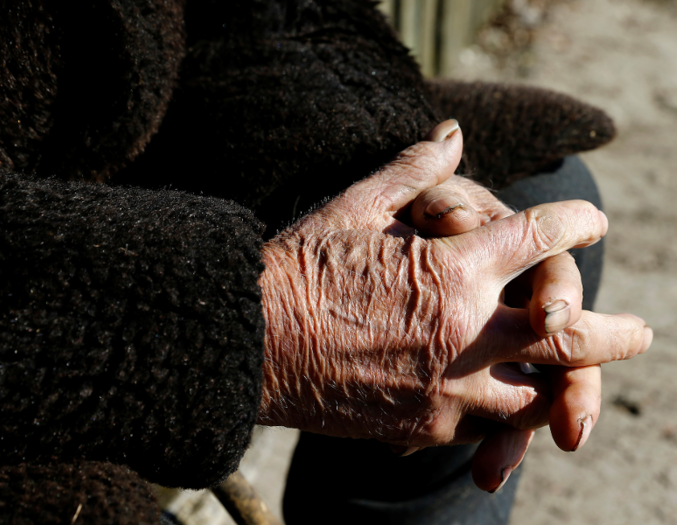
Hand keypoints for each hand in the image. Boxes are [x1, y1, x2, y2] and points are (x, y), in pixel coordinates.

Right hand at [257, 121, 650, 491]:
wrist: (252, 342)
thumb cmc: (299, 268)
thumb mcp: (356, 206)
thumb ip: (415, 170)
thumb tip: (451, 132)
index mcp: (451, 268)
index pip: (543, 238)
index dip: (577, 224)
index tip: (591, 221)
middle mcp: (463, 332)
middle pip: (570, 335)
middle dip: (615, 333)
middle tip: (641, 332)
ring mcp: (447, 387)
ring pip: (537, 397)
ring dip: (569, 387)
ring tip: (582, 383)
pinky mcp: (423, 424)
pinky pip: (485, 425)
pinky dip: (507, 415)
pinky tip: (511, 406)